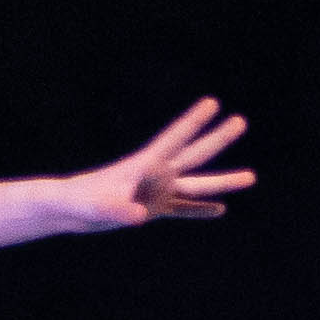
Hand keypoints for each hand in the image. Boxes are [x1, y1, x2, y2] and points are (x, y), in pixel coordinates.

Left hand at [55, 99, 254, 231]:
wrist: (67, 209)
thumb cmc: (76, 201)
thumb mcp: (96, 206)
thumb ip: (117, 209)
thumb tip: (140, 216)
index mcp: (143, 164)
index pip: (173, 139)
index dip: (192, 121)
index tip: (212, 102)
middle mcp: (156, 175)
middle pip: (193, 154)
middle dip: (217, 138)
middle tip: (241, 121)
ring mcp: (157, 192)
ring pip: (197, 185)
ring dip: (222, 182)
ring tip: (251, 177)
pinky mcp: (152, 210)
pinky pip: (182, 210)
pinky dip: (200, 211)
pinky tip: (220, 210)